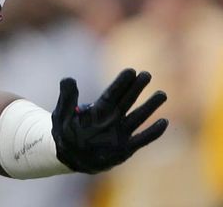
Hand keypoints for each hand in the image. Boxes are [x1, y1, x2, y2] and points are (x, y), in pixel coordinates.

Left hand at [51, 68, 167, 173]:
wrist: (71, 156)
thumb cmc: (66, 133)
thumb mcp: (62, 114)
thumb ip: (67, 98)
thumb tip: (68, 79)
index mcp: (98, 109)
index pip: (113, 93)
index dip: (121, 82)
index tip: (131, 70)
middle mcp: (112, 119)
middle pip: (127, 101)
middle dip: (137, 88)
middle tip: (147, 74)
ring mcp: (120, 133)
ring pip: (138, 117)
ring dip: (150, 106)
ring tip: (162, 94)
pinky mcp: (125, 149)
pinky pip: (142, 140)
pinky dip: (152, 132)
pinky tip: (164, 122)